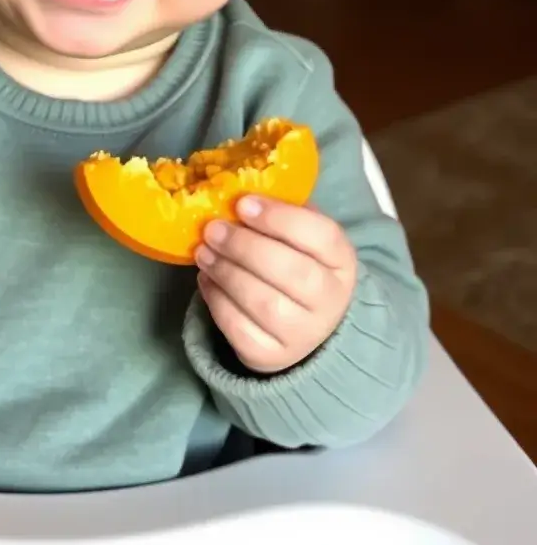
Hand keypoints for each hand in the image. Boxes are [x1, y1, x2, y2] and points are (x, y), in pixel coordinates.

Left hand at [195, 196, 356, 373]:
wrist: (305, 329)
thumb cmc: (297, 267)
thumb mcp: (302, 238)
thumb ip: (282, 213)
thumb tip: (240, 188)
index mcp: (342, 262)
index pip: (321, 236)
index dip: (280, 217)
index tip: (243, 203)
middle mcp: (330, 301)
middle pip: (290, 271)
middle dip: (244, 246)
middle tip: (213, 228)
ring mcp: (302, 334)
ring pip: (263, 302)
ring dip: (225, 271)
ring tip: (203, 250)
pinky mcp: (270, 356)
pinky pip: (239, 328)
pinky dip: (216, 300)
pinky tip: (207, 278)